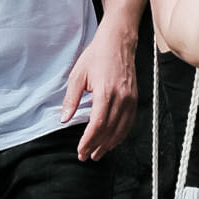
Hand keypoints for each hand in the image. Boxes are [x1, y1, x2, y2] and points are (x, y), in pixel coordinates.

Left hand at [65, 29, 137, 160]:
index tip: (81, 150)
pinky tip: (112, 141)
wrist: (118, 42)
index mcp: (105, 92)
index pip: (97, 125)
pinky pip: (129, 123)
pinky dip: (121, 135)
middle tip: (86, 156)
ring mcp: (130, 99)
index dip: (88, 141)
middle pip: (109, 131)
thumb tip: (64, 119)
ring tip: (98, 154)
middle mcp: (121, 98)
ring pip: (121, 130)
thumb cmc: (96, 56)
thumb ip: (71, 99)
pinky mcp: (135, 99)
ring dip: (109, 144)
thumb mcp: (77, 75)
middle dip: (97, 146)